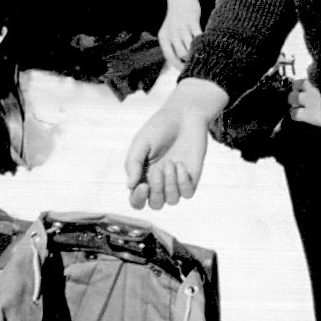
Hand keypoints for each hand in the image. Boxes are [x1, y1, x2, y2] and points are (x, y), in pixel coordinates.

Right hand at [125, 78, 225, 209]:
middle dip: (156, 189)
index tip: (142, 186)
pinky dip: (183, 182)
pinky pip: (187, 194)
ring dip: (170, 184)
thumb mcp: (141, 142)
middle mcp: (159, 182)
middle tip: (159, 169)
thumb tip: (129, 186)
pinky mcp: (192, 178)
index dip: (137, 200)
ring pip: (171, 201)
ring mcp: (176, 181)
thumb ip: (133, 163)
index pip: (137, 201)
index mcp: (143, 176)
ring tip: (171, 163)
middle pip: (155, 204)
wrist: (185, 115)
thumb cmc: (160, 127)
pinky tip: (181, 164)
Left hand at [157, 0, 203, 66]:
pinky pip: (198, 37)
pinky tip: (208, 44)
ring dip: (197, 52)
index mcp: (164, 38)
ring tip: (204, 55)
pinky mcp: (192, 21)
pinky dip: (203, 42)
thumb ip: (174, 45)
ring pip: (190, 47)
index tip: (187, 70)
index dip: (179, 66)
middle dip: (190, 60)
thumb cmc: (177, 18)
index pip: (170, 58)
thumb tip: (184, 63)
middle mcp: (171, 33)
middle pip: (182, 55)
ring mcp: (181, 27)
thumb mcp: (170, 31)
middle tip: (198, 62)